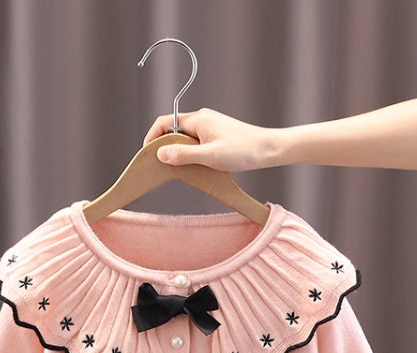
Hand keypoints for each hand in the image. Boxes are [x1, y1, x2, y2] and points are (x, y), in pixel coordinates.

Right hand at [143, 108, 276, 171]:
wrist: (269, 149)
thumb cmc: (243, 151)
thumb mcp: (210, 156)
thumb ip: (184, 155)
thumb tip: (160, 154)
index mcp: (198, 120)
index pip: (164, 123)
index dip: (152, 138)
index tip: (147, 156)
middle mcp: (202, 119)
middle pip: (172, 130)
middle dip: (163, 147)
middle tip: (160, 166)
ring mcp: (210, 127)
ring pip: (184, 138)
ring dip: (178, 152)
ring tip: (177, 169)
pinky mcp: (216, 135)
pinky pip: (195, 143)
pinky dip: (190, 154)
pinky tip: (195, 167)